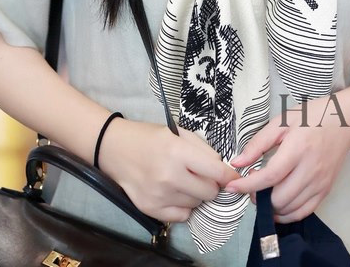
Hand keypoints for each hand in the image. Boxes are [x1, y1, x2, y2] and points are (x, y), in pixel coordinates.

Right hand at [98, 119, 239, 222]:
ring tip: (184, 180)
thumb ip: (202, 149)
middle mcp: (169, 176)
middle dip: (211, 184)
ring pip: (197, 204)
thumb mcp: (178, 132)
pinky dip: (184, 206)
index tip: (234, 178)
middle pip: (209, 192)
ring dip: (196, 194)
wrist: (115, 148)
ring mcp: (159, 195)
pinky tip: (175, 192)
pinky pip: (182, 216)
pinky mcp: (151, 209)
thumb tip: (222, 168)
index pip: (215, 171)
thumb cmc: (149, 137)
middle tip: (202, 175)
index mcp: (177, 151)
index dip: (229, 176)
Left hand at [224, 96, 349, 222]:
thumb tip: (238, 162)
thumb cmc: (312, 116)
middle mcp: (311, 169)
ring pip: (290, 209)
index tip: (232, 187)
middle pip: (279, 198)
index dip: (248, 185)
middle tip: (250, 185)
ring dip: (271, 207)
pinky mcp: (326, 190)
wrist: (345, 122)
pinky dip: (287, 214)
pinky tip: (277, 205)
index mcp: (298, 149)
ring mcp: (320, 182)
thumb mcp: (282, 121)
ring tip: (262, 192)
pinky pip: (304, 212)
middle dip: (258, 197)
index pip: (270, 176)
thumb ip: (258, 143)